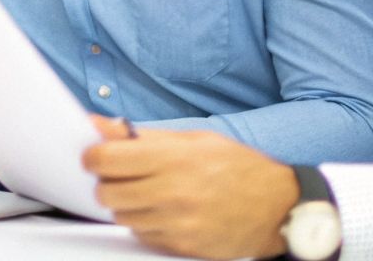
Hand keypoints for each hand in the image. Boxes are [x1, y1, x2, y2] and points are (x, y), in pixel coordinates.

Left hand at [83, 123, 295, 259]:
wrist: (278, 208)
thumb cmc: (239, 168)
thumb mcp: (194, 140)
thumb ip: (143, 136)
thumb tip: (99, 125)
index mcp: (174, 159)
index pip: (107, 159)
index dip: (94, 156)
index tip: (96, 156)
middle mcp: (173, 192)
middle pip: (107, 192)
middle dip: (107, 182)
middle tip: (121, 175)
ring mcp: (177, 223)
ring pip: (122, 216)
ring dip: (127, 204)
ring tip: (149, 193)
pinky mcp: (182, 247)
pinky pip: (142, 235)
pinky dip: (146, 223)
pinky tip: (165, 211)